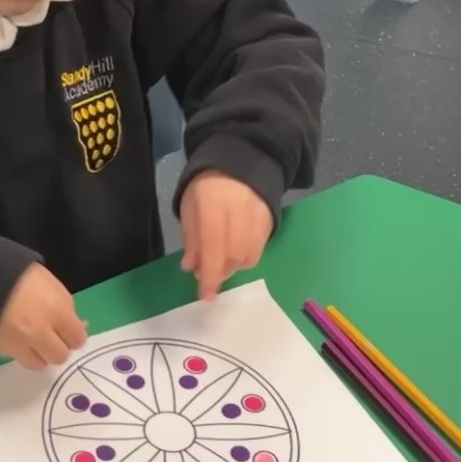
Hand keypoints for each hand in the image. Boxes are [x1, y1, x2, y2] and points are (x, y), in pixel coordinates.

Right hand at [0, 264, 86, 369]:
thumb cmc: (17, 272)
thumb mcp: (49, 282)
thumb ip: (65, 306)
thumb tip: (79, 326)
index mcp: (56, 310)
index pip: (77, 339)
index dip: (73, 335)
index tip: (67, 329)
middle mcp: (40, 332)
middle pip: (60, 356)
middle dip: (57, 347)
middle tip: (50, 335)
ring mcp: (19, 344)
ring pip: (39, 364)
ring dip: (39, 354)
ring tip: (31, 339)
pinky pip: (18, 358)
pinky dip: (21, 352)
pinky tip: (15, 337)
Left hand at [179, 171, 271, 300]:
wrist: (241, 164)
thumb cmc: (206, 188)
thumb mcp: (190, 209)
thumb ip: (191, 239)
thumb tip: (191, 268)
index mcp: (213, 210)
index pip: (212, 251)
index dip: (209, 277)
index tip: (205, 297)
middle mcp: (238, 216)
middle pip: (233, 258)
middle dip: (219, 272)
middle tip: (207, 271)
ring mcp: (257, 220)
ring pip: (248, 257)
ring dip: (232, 265)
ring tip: (221, 258)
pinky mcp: (270, 222)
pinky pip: (258, 249)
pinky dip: (245, 256)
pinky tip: (235, 249)